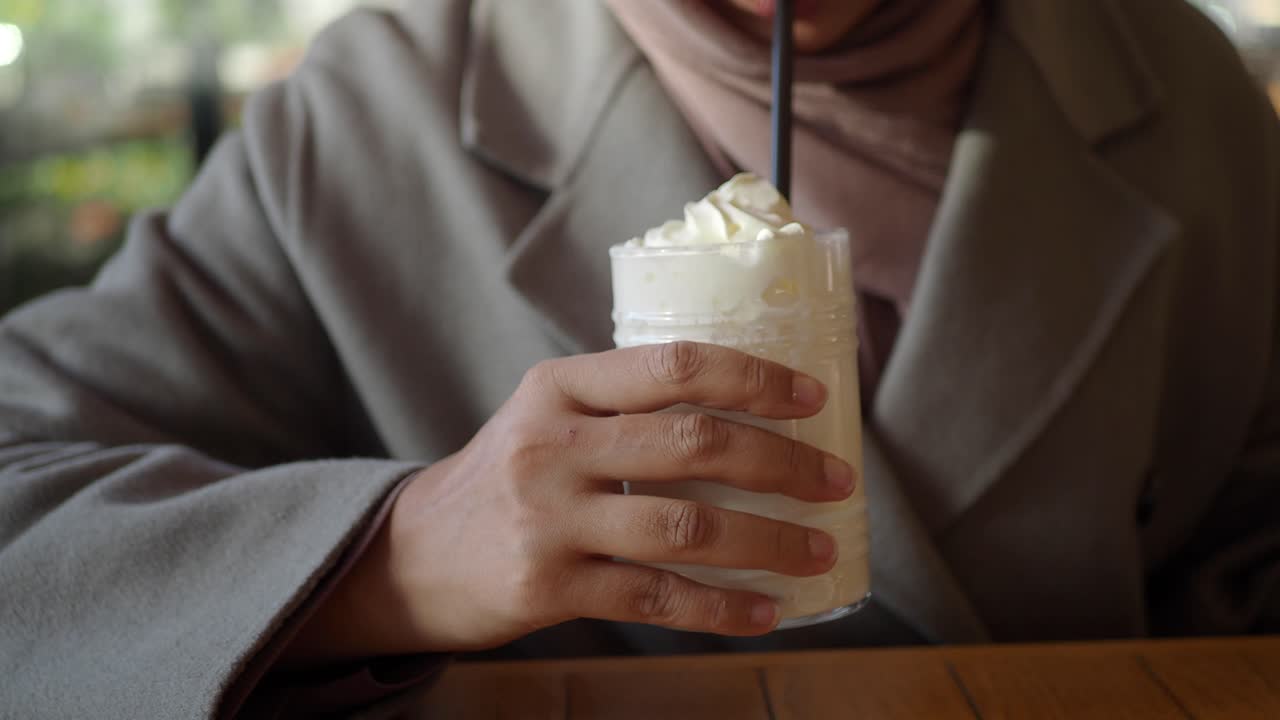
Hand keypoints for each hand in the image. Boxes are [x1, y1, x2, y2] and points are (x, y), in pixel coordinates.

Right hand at [287, 342, 856, 661]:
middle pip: (693, 443)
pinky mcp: (548, 586)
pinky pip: (657, 598)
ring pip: (685, 526)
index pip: (672, 365)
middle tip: (837, 479)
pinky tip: (765, 613)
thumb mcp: (547, 417)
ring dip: (768, 541)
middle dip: (782, 463)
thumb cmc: (507, 477)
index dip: (754, 379)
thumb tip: (749, 413)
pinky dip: (721, 609)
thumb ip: (625, 407)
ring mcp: (549, 517)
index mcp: (559, 386)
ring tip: (818, 551)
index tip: (814, 399)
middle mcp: (552, 443)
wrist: (413, 556)